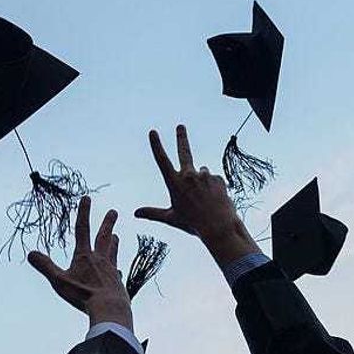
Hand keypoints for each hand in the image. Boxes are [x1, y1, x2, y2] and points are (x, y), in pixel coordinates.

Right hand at [29, 196, 132, 329]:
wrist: (110, 308)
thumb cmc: (83, 295)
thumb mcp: (59, 281)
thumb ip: (45, 267)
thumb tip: (30, 254)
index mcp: (84, 256)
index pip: (82, 229)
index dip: (83, 213)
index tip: (87, 198)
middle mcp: (100, 260)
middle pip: (103, 237)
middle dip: (107, 223)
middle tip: (113, 212)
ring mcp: (111, 271)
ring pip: (112, 253)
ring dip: (113, 243)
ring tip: (116, 236)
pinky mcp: (118, 284)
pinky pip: (116, 274)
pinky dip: (115, 270)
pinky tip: (117, 272)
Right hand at [135, 125, 258, 266]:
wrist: (218, 227)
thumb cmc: (192, 224)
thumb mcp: (171, 218)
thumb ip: (152, 213)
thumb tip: (135, 213)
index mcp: (175, 183)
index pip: (162, 160)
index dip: (157, 145)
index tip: (153, 132)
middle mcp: (189, 175)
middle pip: (184, 151)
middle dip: (181, 137)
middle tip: (180, 126)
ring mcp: (204, 175)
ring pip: (200, 173)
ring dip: (200, 182)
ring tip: (204, 200)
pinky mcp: (218, 178)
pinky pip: (212, 180)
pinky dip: (212, 187)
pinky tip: (213, 199)